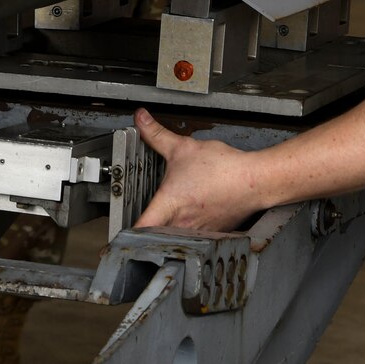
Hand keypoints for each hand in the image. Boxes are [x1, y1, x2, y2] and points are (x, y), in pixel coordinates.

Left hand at [129, 108, 260, 231]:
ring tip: (165, 223)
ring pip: (172, 242)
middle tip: (137, 228)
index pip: (137, 231)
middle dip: (144, 235)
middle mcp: (180, 225)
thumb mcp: (182, 148)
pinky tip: (191, 219)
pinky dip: (186, 233)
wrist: (254, 181)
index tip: (110, 244)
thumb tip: (141, 119)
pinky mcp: (210, 235)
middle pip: (152, 241)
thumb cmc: (223, 169)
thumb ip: (156, 134)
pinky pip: (191, 240)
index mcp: (168, 205)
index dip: (120, 239)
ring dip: (166, 235)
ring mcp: (196, 234)